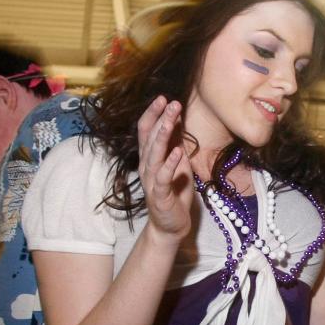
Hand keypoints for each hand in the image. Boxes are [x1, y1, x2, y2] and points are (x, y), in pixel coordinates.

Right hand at [137, 96, 192, 240]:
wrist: (170, 226)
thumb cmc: (174, 192)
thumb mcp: (178, 163)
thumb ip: (175, 143)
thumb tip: (177, 120)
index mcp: (150, 157)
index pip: (147, 131)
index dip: (154, 114)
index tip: (164, 98)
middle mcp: (147, 166)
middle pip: (149, 138)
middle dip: (160, 118)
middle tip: (171, 102)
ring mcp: (152, 180)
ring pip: (154, 154)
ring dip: (163, 135)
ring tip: (172, 119)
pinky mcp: (160, 195)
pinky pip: (163, 177)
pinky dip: (170, 164)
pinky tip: (177, 151)